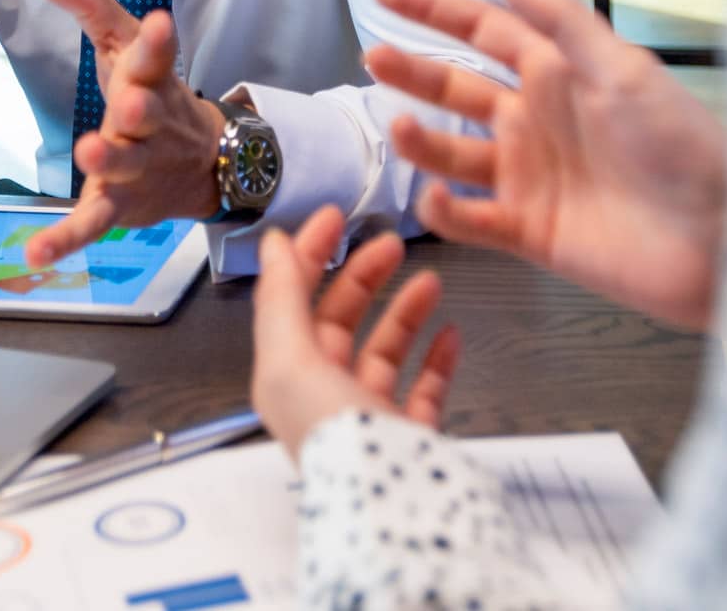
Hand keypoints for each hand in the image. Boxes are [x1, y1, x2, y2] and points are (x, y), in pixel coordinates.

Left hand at [25, 0, 224, 268]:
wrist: (203, 163)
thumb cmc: (150, 91)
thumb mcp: (126, 43)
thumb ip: (88, 7)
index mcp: (154, 79)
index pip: (159, 56)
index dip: (158, 41)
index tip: (160, 22)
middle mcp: (152, 123)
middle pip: (147, 116)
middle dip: (139, 111)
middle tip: (129, 105)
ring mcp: (138, 167)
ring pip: (124, 166)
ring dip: (108, 161)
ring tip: (88, 154)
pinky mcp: (120, 206)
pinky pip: (92, 223)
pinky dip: (65, 240)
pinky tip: (36, 253)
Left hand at [251, 205, 460, 459]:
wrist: (390, 509)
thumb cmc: (336, 439)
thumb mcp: (291, 358)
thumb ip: (283, 297)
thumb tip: (276, 244)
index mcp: (286, 378)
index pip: (292, 302)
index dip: (310, 255)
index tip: (334, 216)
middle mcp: (323, 397)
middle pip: (340, 322)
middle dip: (362, 277)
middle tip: (390, 241)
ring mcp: (370, 418)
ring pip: (384, 351)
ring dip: (404, 311)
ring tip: (429, 280)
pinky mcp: (410, 439)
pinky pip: (424, 390)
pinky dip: (437, 358)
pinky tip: (450, 332)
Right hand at [365, 0, 726, 329]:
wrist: (723, 239)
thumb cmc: (685, 147)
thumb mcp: (627, 70)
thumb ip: (564, 24)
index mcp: (559, 76)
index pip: (485, 32)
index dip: (436, 11)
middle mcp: (536, 122)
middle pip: (457, 89)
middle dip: (413, 71)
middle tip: (372, 55)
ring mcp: (530, 178)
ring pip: (453, 153)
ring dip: (421, 141)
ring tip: (399, 125)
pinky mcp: (531, 232)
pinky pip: (473, 220)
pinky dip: (447, 211)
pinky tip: (434, 196)